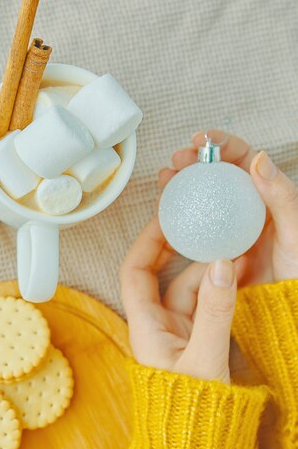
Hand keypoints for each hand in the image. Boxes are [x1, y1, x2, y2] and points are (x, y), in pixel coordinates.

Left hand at [120, 217, 243, 383]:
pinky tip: (240, 275)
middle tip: (200, 224)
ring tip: (235, 247)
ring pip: (191, 288)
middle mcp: (158, 326)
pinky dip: (221, 288)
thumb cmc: (191, 414)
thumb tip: (222, 266)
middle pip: (164, 275)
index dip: (146, 243)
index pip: (135, 272)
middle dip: (182, 249)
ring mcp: (178, 333)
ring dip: (210, 268)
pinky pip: (207, 305)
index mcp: (146, 327)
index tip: (165, 220)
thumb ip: (216, 313)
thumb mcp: (206, 360)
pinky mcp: (197, 341)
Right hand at [159, 131, 297, 284]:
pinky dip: (179, 218)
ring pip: (201, 199)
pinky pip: (194, 229)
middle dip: (192, 162)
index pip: (243, 159)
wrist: (287, 308)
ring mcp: (228, 227)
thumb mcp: (296, 231)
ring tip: (164, 184)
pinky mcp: (215, 249)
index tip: (200, 141)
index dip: (220, 144)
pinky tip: (166, 216)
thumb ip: (283, 196)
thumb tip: (259, 159)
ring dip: (180, 186)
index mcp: (266, 194)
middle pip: (215, 175)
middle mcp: (245, 206)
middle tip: (175, 162)